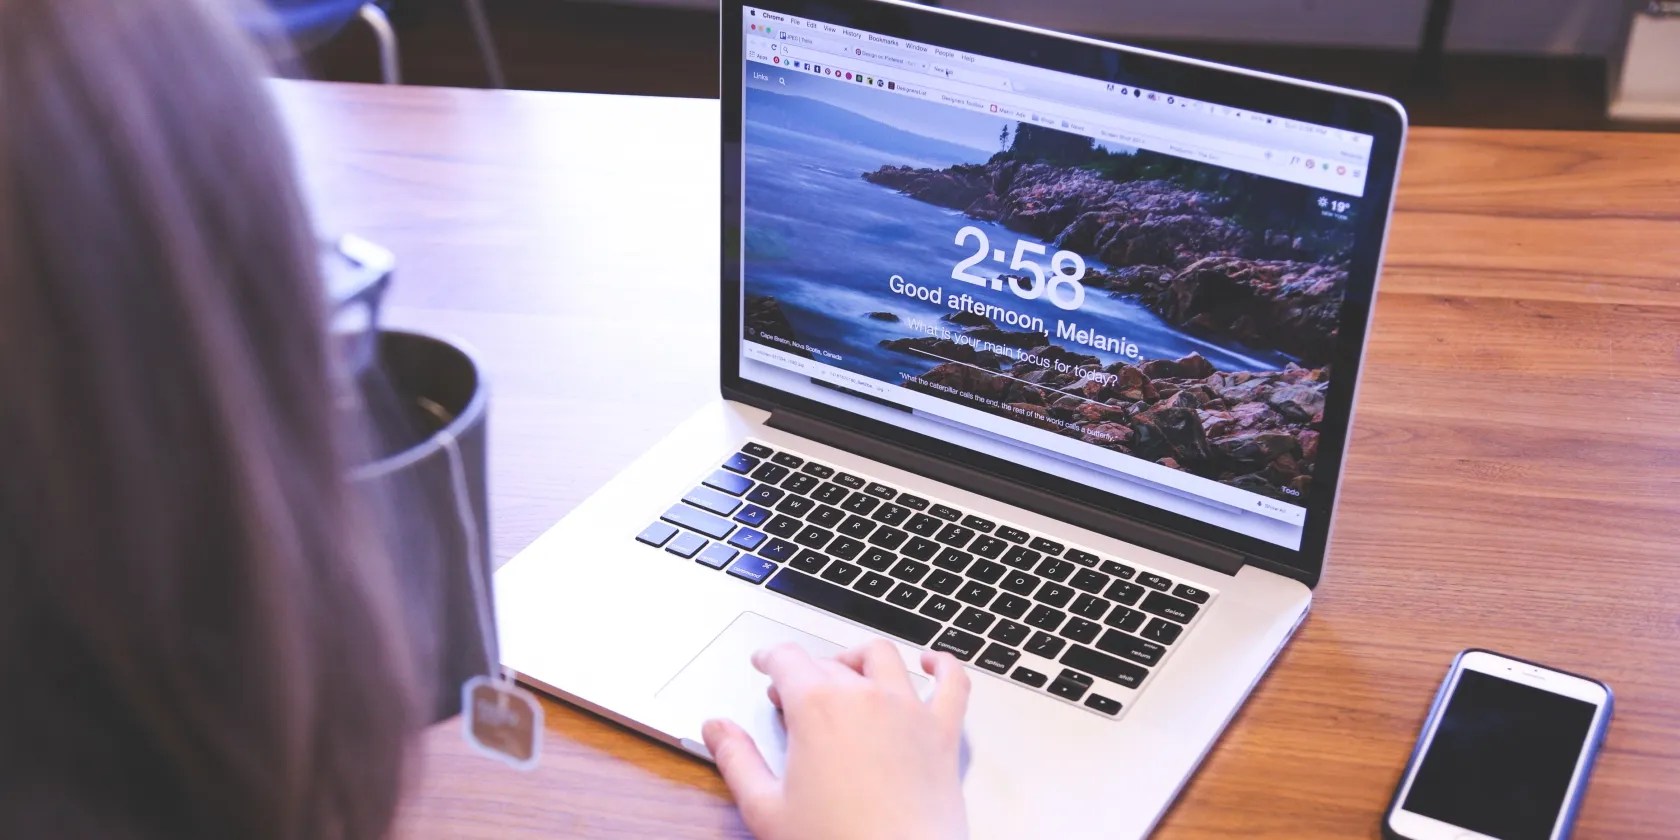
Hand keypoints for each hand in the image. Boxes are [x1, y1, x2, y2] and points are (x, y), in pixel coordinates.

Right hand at [702, 640, 970, 839]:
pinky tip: (934, 662)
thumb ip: (737, 760)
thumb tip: (716, 727)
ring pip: (883, 657)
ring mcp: (908, 710)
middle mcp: (864, 697)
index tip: (764, 663)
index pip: (787, 659)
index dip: (769, 657)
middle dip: (806, 670)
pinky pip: (953, 682)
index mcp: (817, 707)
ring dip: (859, 658)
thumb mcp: (766, 809)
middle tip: (793, 693)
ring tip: (847, 671)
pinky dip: (944, 665)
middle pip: (829, 661)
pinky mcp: (942, 732)